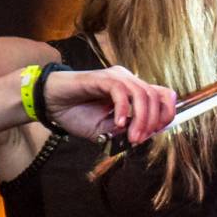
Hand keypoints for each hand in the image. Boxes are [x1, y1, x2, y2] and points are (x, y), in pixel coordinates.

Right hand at [41, 65, 177, 143]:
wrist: (51, 104)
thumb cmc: (77, 115)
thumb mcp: (106, 130)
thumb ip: (125, 131)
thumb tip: (145, 135)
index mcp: (132, 91)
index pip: (164, 96)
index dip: (166, 114)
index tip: (154, 134)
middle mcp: (127, 80)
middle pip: (156, 96)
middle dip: (153, 122)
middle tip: (139, 140)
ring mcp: (115, 77)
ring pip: (141, 94)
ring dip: (140, 119)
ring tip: (131, 137)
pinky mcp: (101, 78)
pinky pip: (120, 91)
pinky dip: (123, 110)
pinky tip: (118, 124)